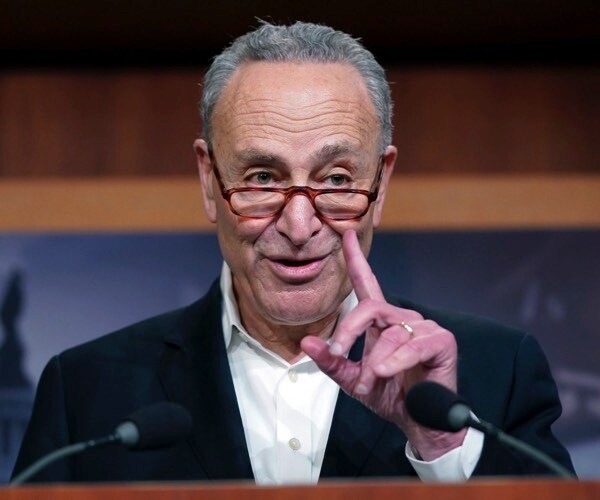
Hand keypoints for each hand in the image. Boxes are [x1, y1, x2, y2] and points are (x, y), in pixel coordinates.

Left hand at [301, 230, 466, 459]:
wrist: (419, 422)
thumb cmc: (389, 395)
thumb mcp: (352, 379)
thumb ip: (331, 361)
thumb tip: (306, 343)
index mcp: (381, 322)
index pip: (367, 283)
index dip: (356, 259)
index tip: (346, 234)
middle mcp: (402, 318)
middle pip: (370, 308)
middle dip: (348, 330)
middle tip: (336, 354)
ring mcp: (424, 327)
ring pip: (390, 331)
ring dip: (374, 361)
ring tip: (368, 383)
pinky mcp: (441, 340)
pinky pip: (412, 344)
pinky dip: (395, 361)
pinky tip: (385, 373)